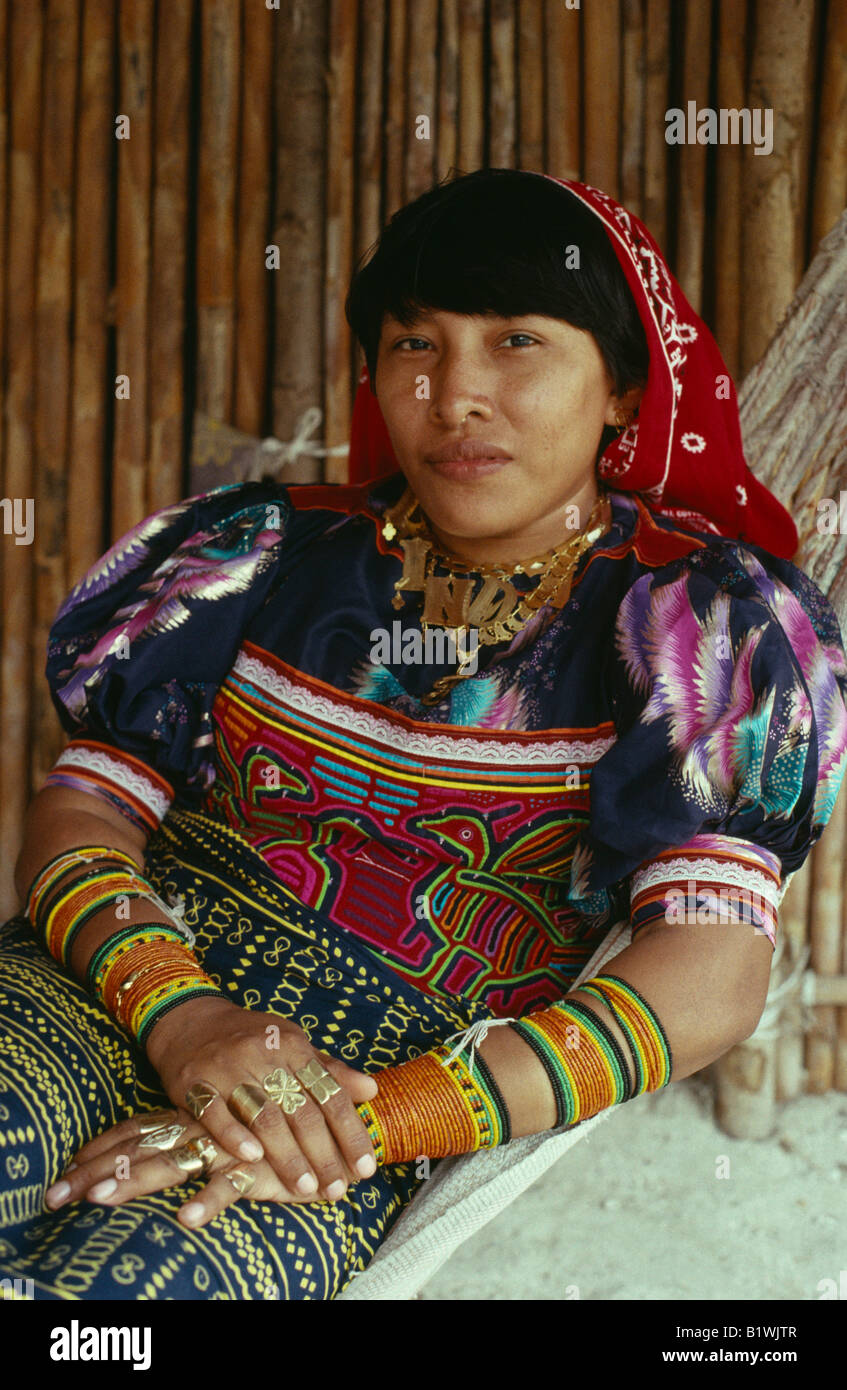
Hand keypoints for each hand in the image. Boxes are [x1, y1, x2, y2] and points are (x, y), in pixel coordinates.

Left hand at [44, 1106, 352, 1227]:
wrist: (333, 1125)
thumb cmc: (282, 1126)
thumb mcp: (240, 1131)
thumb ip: (212, 1131)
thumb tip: (170, 1139)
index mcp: (195, 1120)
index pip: (140, 1129)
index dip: (104, 1146)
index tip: (67, 1167)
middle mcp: (203, 1131)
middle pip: (141, 1149)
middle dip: (100, 1172)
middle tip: (59, 1193)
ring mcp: (226, 1148)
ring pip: (173, 1164)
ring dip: (135, 1182)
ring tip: (99, 1199)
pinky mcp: (256, 1169)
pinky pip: (227, 1186)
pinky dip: (207, 1202)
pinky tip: (186, 1219)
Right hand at [140, 995, 379, 1202]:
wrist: (190, 1021)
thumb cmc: (251, 1039)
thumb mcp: (292, 1045)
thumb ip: (329, 1071)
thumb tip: (372, 1090)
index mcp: (293, 1046)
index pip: (330, 1093)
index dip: (350, 1132)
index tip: (366, 1168)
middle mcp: (264, 1054)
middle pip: (300, 1110)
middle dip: (323, 1153)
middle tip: (338, 1189)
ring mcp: (228, 1067)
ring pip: (264, 1115)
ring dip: (287, 1155)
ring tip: (305, 1187)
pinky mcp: (194, 1080)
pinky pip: (215, 1112)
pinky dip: (234, 1136)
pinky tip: (252, 1159)